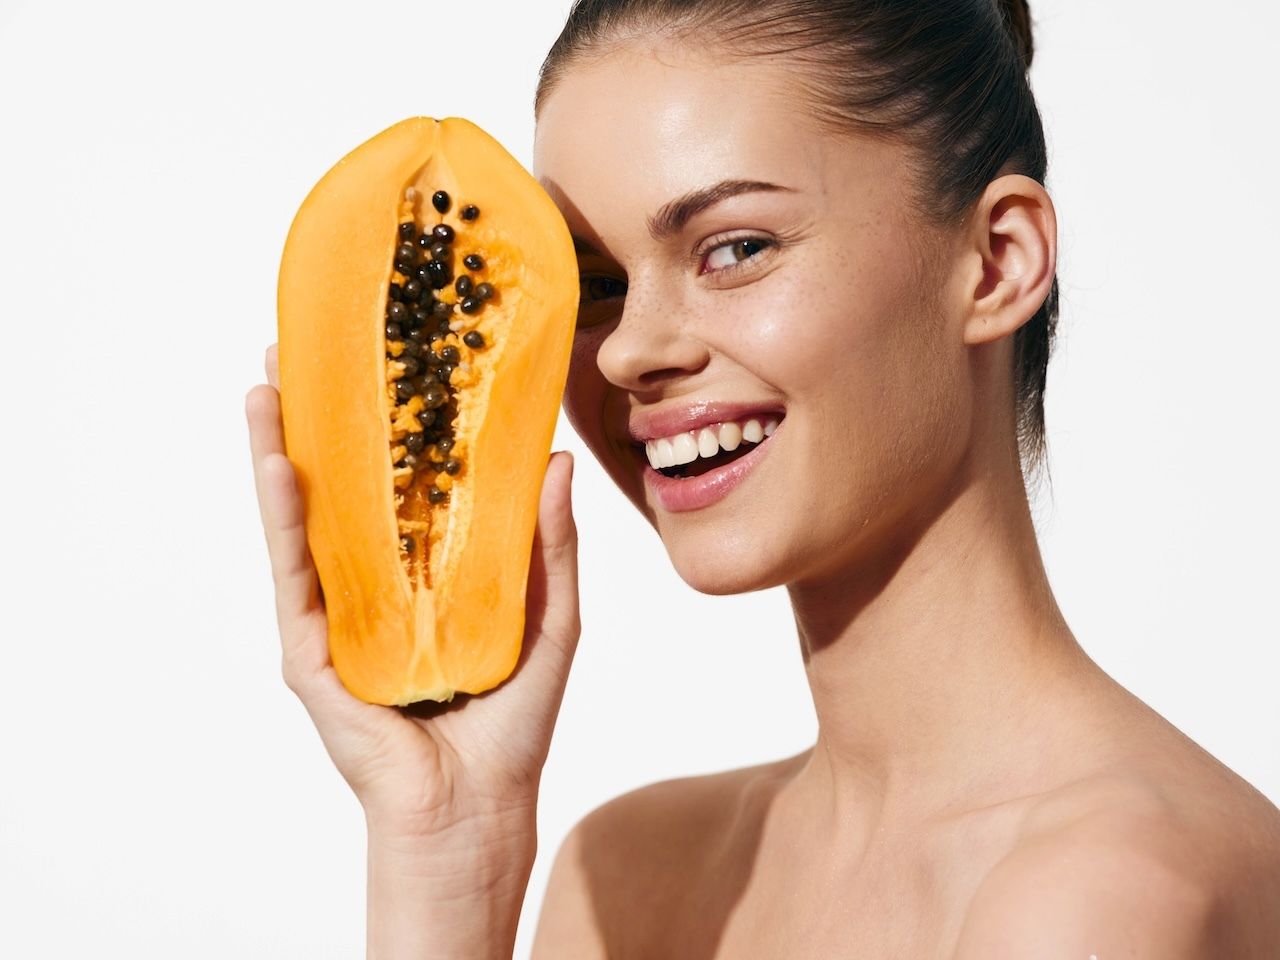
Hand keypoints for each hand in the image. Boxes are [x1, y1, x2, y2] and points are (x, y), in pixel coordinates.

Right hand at [246, 344, 580, 836]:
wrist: (480, 803)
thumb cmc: (514, 718)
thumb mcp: (548, 615)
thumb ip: (550, 544)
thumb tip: (555, 460)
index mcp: (424, 574)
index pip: (398, 488)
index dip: (387, 427)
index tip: (383, 362)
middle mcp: (371, 586)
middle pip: (339, 489)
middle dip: (318, 420)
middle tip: (304, 348)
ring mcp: (336, 616)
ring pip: (301, 519)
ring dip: (279, 448)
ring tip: (268, 380)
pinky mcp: (311, 651)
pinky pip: (294, 574)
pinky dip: (284, 517)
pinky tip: (278, 463)